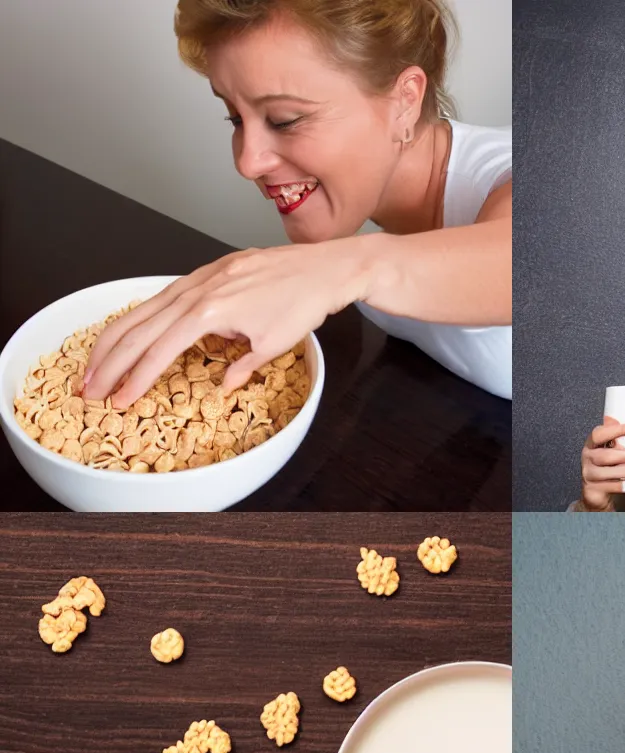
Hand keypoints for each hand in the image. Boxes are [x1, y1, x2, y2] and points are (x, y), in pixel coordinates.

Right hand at [82, 241, 368, 408]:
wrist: (324, 268)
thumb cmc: (304, 304)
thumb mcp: (274, 346)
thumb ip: (242, 368)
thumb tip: (221, 388)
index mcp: (210, 312)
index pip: (159, 350)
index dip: (135, 379)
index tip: (118, 400)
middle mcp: (197, 290)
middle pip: (139, 328)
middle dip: (110, 361)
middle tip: (88, 388)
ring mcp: (200, 276)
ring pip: (144, 308)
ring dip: (116, 337)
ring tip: (97, 363)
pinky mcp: (208, 270)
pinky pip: (164, 294)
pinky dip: (141, 314)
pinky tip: (130, 329)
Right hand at [581, 416, 624, 509]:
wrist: (599, 494)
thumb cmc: (610, 468)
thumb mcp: (614, 450)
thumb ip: (617, 437)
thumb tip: (618, 420)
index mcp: (592, 444)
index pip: (600, 433)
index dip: (617, 430)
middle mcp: (587, 458)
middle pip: (606, 455)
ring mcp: (588, 474)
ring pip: (606, 472)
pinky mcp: (592, 490)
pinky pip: (607, 487)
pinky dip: (621, 485)